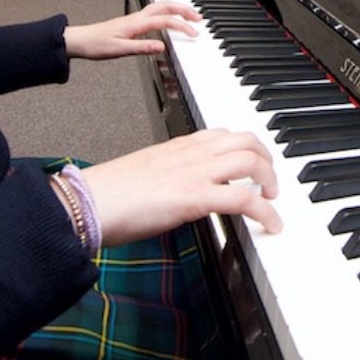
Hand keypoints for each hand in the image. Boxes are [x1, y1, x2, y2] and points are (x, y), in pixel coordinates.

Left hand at [63, 1, 200, 59]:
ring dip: (177, 9)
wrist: (80, 40)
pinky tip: (170, 20)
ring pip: (161, 7)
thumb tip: (161, 46)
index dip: (182, 26)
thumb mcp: (119, 49)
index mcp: (136, 23)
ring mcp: (135, 18)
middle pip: (166, 6)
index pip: (165, 20)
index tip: (193, 33)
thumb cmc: (96, 44)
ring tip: (190, 16)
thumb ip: (142, 47)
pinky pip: (155, 12)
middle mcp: (137, 17)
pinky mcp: (133, 22)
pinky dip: (168, 13)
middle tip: (199, 17)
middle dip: (184, 10)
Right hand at [83, 129, 281, 242]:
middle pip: (246, 140)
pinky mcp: (194, 197)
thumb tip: (179, 194)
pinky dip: (266, 212)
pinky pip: (244, 199)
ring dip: (270, 180)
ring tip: (272, 201)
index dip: (246, 147)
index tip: (254, 163)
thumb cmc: (108, 195)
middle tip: (270, 181)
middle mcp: (190, 153)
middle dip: (267, 159)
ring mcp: (194, 172)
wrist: (87, 203)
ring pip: (251, 161)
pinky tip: (271, 225)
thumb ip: (168, 177)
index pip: (222, 134)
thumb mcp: (145, 175)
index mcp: (177, 146)